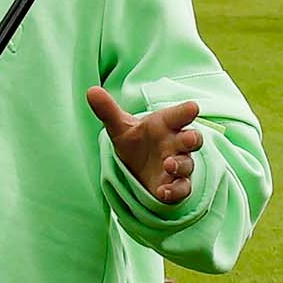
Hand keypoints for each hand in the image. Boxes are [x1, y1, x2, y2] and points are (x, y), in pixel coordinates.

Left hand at [87, 87, 202, 205]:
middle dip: (191, 138)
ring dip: (180, 165)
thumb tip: (91, 91)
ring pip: (187, 164)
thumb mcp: (120, 127)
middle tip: (187, 139)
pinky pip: (182, 188)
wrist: (138, 168)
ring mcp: (179, 165)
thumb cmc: (136, 141)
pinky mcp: (176, 185)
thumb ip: (108, 111)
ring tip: (168, 164)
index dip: (186, 111)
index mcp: (166, 124)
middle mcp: (176, 143)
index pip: (180, 115)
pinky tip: (162, 192)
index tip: (192, 108)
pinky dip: (175, 191)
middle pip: (192, 138)